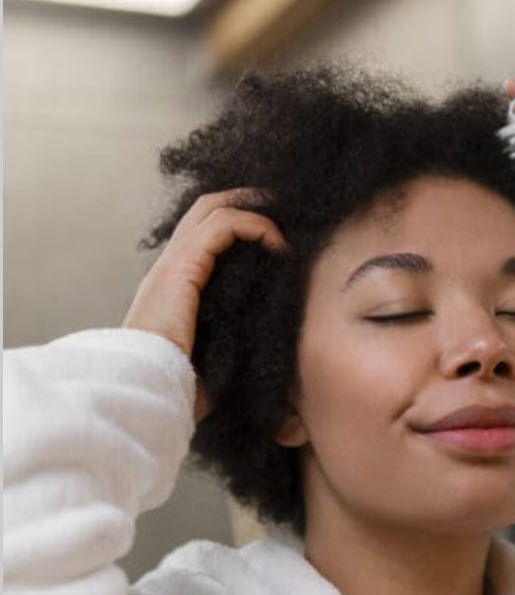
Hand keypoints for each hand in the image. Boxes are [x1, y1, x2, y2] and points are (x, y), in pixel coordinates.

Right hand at [122, 188, 287, 420]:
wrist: (148, 391)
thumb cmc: (181, 392)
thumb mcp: (220, 369)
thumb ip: (244, 361)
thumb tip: (284, 391)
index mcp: (176, 290)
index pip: (206, 237)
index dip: (241, 227)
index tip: (278, 239)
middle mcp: (172, 269)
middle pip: (207, 211)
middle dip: (247, 203)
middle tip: (285, 211)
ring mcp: (173, 265)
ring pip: (213, 208)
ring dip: (254, 207)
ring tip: (287, 220)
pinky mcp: (182, 268)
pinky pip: (222, 226)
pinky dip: (254, 225)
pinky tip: (279, 245)